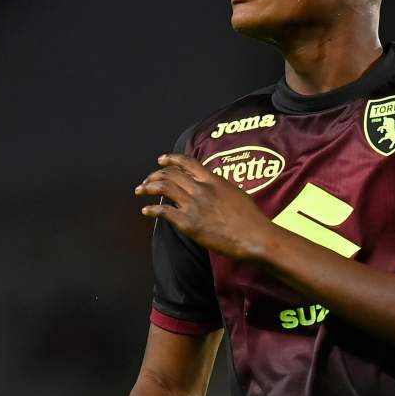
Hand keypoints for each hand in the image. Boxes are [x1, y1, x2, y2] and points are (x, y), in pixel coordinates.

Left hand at [136, 154, 272, 261]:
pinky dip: (151, 210)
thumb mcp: (236, 193)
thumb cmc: (251, 218)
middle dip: (154, 176)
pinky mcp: (188, 223)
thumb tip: (213, 186)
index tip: (161, 160)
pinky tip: (145, 211)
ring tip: (140, 190)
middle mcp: (201, 189)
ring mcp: (193, 205)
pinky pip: (163, 212)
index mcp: (213, 180)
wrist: (254, 236)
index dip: (171, 159)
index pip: (187, 163)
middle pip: (170, 174)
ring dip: (148, 188)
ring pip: (164, 188)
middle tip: (146, 181)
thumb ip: (220, 187)